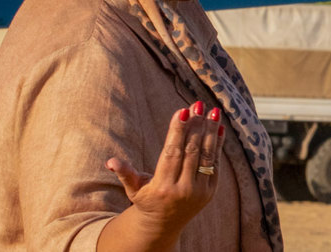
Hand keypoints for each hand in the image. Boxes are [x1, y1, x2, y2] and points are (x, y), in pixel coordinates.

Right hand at [105, 101, 225, 244]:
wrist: (164, 225)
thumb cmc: (146, 200)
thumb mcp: (133, 189)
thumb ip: (126, 174)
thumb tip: (111, 162)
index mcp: (162, 187)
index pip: (172, 153)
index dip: (178, 131)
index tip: (183, 111)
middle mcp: (183, 190)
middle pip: (191, 152)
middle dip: (196, 126)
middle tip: (199, 105)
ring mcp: (199, 191)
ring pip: (206, 156)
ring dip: (211, 131)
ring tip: (213, 111)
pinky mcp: (211, 191)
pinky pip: (215, 164)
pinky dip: (218, 145)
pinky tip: (219, 127)